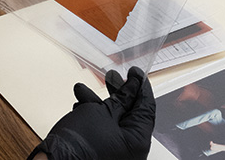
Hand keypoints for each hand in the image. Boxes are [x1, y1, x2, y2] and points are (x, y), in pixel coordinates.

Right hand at [28, 67, 154, 159]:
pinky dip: (94, 118)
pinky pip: (104, 131)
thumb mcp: (103, 111)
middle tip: (113, 77)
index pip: (146, 107)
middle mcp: (131, 151)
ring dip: (99, 103)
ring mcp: (117, 154)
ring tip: (82, 90)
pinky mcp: (102, 154)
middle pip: (130, 113)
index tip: (135, 73)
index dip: (140, 86)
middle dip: (118, 93)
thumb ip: (122, 97)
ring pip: (113, 121)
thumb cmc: (78, 144)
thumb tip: (133, 87)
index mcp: (137, 140)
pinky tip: (80, 107)